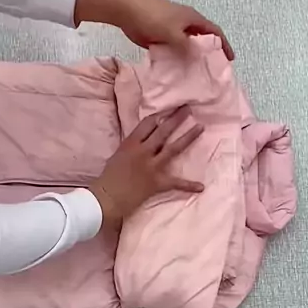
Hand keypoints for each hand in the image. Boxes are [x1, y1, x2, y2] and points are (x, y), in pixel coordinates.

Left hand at [75, 0, 233, 60]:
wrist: (128, 12)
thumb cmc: (152, 16)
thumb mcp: (173, 33)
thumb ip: (186, 46)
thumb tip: (196, 56)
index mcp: (193, 19)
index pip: (214, 32)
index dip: (224, 44)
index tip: (229, 58)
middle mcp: (185, 25)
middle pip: (201, 40)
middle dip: (208, 54)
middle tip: (212, 70)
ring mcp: (173, 31)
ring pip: (187, 47)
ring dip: (191, 59)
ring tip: (196, 75)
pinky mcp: (161, 38)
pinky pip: (173, 51)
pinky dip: (176, 60)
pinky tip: (176, 72)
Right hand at [89, 109, 204, 228]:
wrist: (107, 197)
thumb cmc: (108, 178)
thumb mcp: (117, 156)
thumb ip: (131, 148)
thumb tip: (143, 144)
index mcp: (131, 143)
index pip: (147, 124)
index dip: (158, 117)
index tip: (167, 111)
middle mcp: (144, 151)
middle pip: (163, 131)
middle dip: (176, 119)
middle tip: (188, 109)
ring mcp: (152, 166)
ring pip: (173, 148)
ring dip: (188, 137)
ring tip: (200, 127)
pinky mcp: (158, 182)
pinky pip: (176, 184)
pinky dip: (188, 186)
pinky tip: (201, 187)